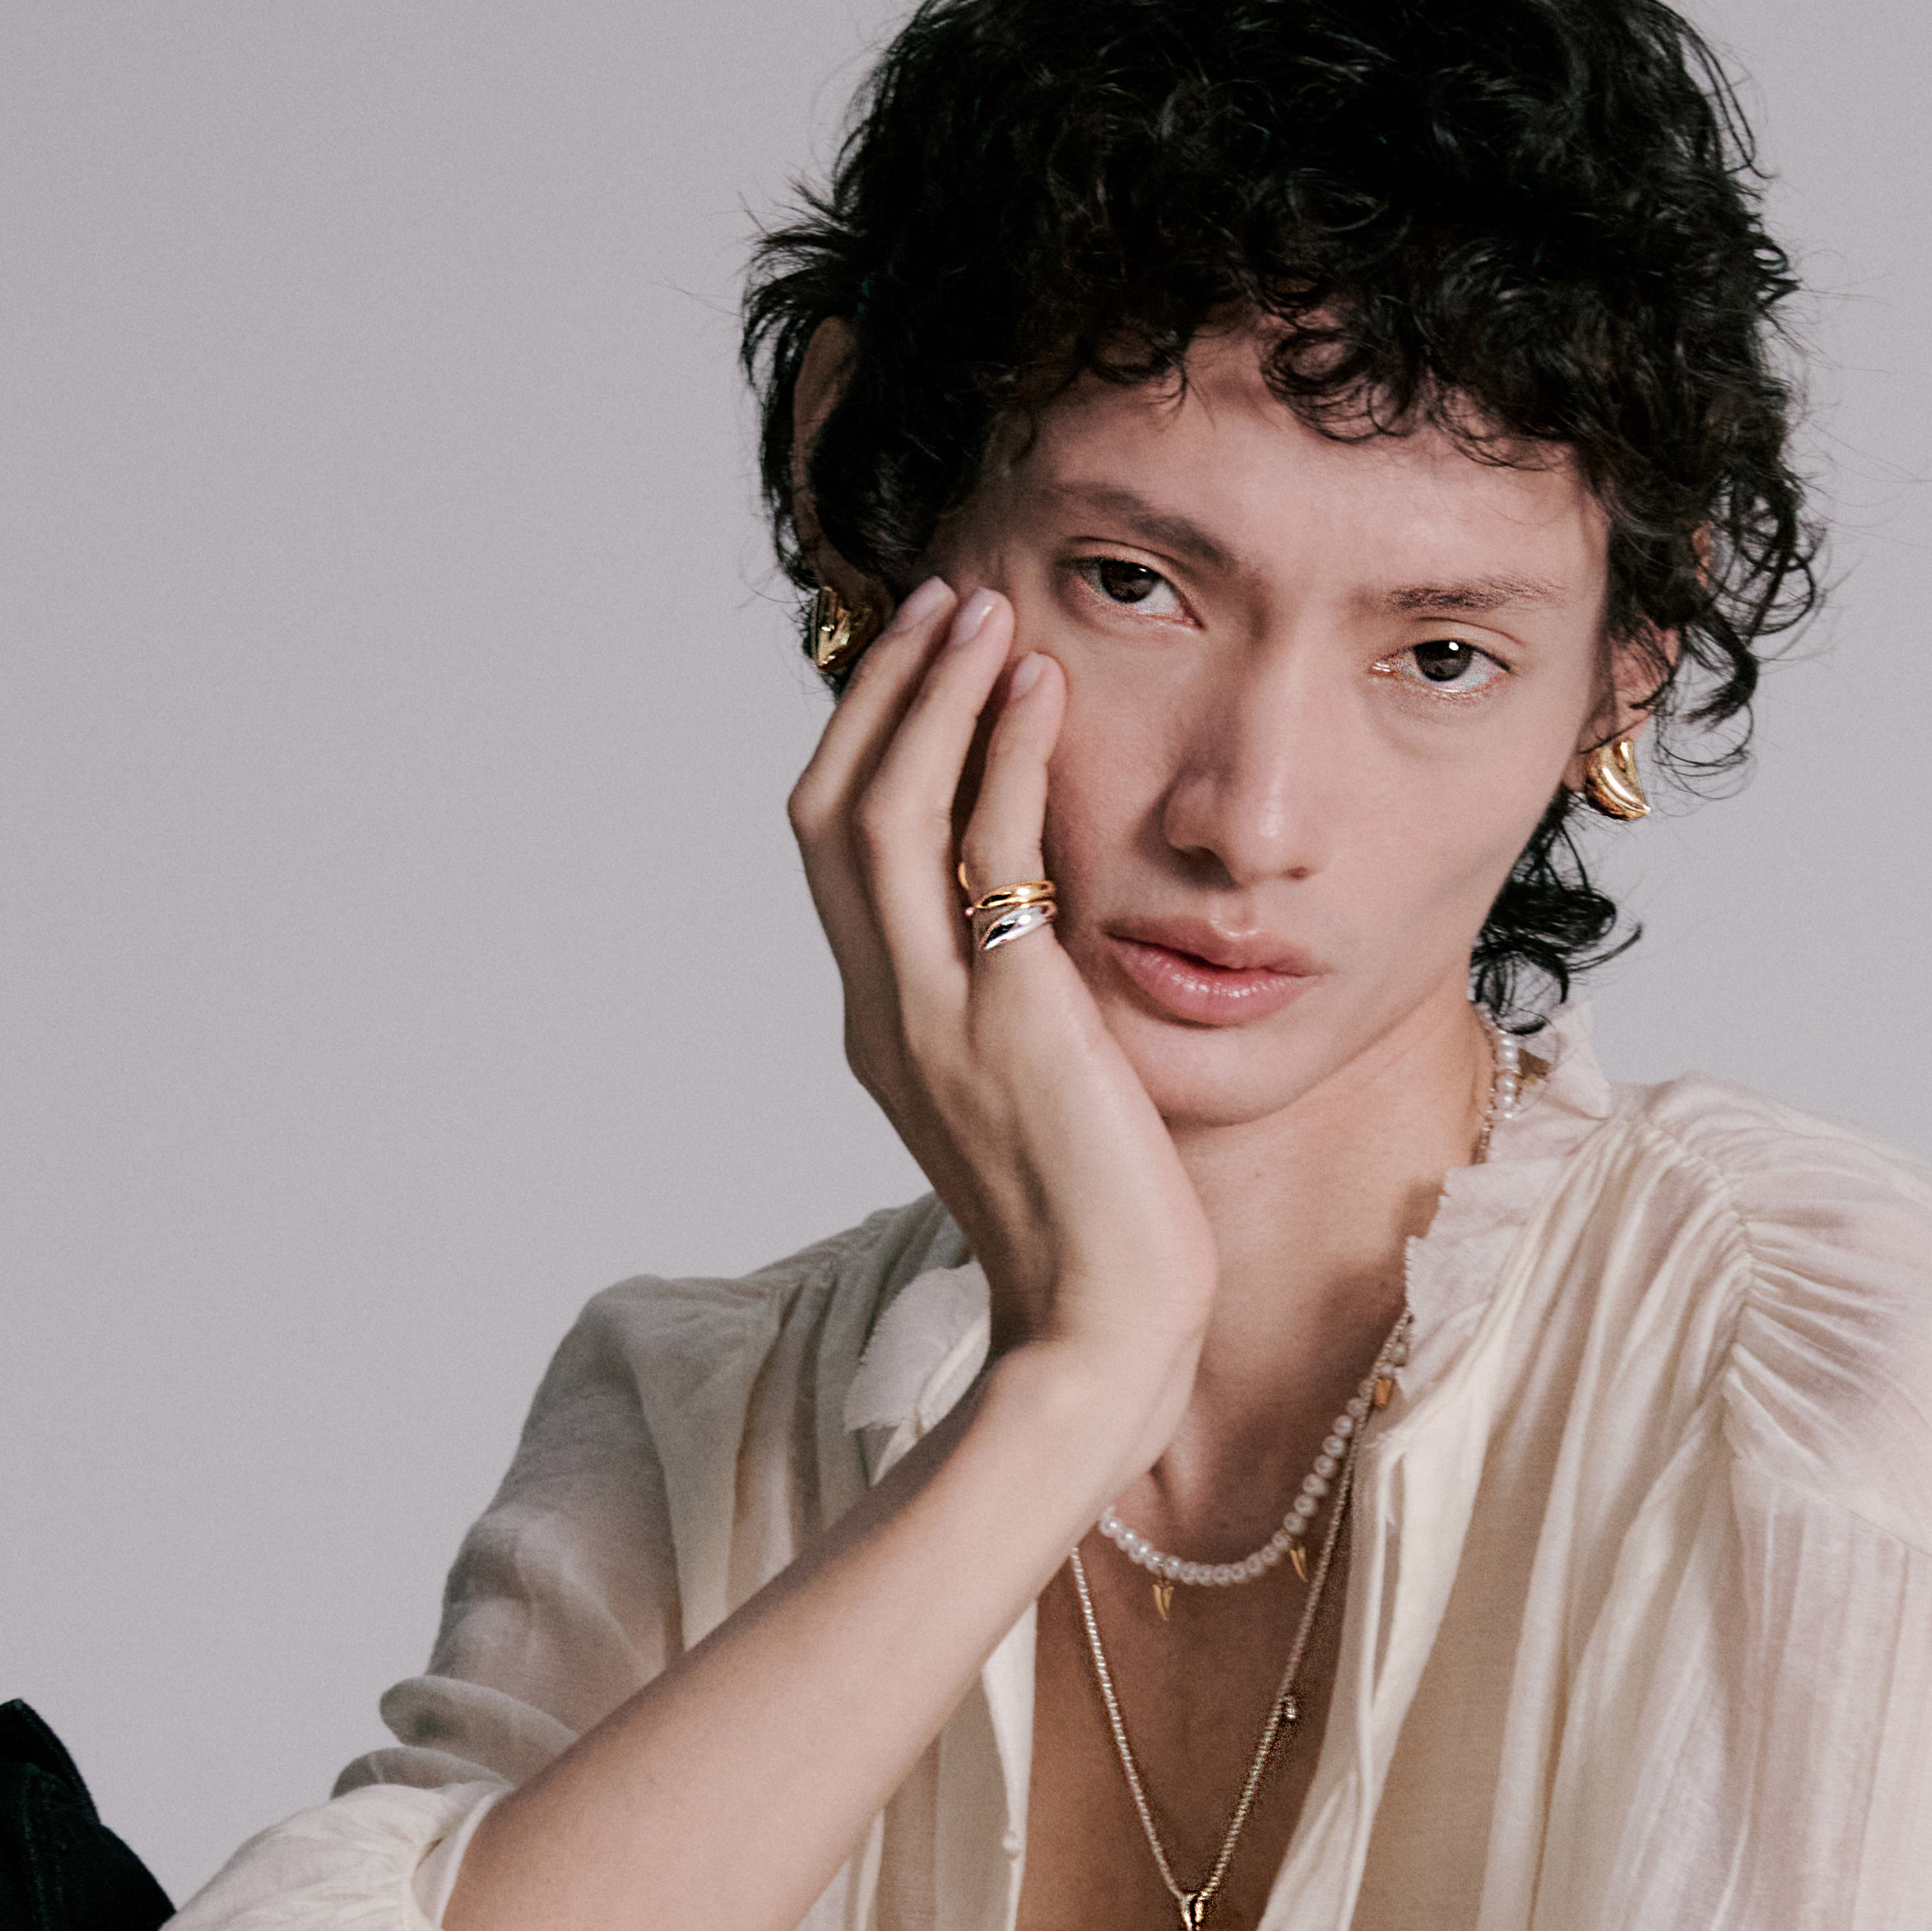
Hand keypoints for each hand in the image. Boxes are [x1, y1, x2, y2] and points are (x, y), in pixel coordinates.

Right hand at [789, 580, 1213, 1479]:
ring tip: (981, 612)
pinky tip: (1038, 687)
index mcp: (883, 1029)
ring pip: (882, 812)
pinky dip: (1004, 751)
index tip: (921, 664)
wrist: (1102, 1329)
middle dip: (880, 693)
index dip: (865, 743)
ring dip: (930, 696)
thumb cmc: (1094, 1232)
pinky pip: (985, 848)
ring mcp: (933, 1015)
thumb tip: (1048, 928)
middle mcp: (885, 1012)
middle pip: (829, 813)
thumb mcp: (1038, 1093)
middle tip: (938, 601)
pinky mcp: (1008, 1019)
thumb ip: (1016, 1006)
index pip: (835, 855)